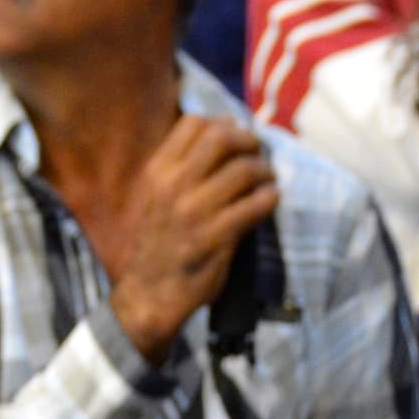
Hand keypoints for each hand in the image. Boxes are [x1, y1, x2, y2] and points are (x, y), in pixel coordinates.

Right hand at [103, 116, 280, 361]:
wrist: (148, 295)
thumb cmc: (160, 244)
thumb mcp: (156, 198)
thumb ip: (182, 167)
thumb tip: (226, 131)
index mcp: (157, 173)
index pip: (193, 124)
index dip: (223, 124)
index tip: (237, 139)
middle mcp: (172, 187)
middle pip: (221, 138)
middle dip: (249, 142)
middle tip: (258, 155)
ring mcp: (193, 212)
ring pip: (244, 169)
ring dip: (265, 171)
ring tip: (268, 181)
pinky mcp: (215, 238)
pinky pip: (256, 204)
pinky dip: (270, 197)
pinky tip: (269, 202)